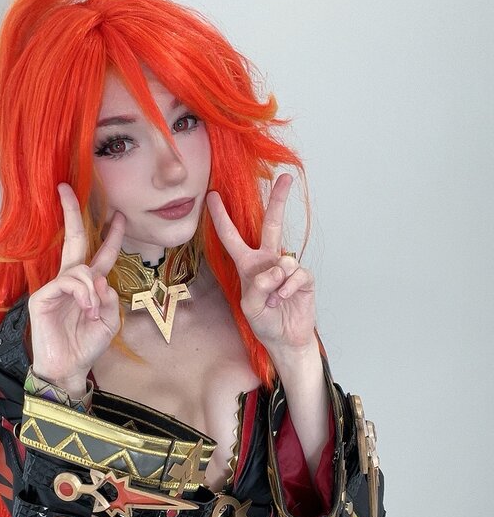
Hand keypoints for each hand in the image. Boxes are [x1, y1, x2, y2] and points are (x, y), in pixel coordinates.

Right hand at [28, 183, 125, 386]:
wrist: (68, 369)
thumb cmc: (87, 346)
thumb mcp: (109, 321)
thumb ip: (109, 297)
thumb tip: (98, 278)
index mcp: (89, 286)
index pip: (101, 254)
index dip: (110, 235)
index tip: (118, 214)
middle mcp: (71, 282)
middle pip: (74, 241)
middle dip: (73, 214)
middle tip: (68, 189)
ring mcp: (54, 288)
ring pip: (78, 268)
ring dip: (91, 288)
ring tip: (92, 311)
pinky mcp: (42, 297)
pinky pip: (67, 283)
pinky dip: (81, 294)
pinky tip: (85, 309)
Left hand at [206, 173, 315, 351]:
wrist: (286, 338)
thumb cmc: (264, 322)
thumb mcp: (249, 307)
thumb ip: (257, 288)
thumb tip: (275, 271)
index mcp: (248, 264)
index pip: (232, 237)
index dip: (221, 217)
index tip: (212, 196)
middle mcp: (268, 260)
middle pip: (272, 223)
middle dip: (278, 200)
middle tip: (285, 178)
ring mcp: (287, 267)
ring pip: (284, 259)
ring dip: (277, 281)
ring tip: (273, 299)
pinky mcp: (303, 278)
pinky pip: (297, 275)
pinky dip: (289, 288)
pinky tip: (284, 299)